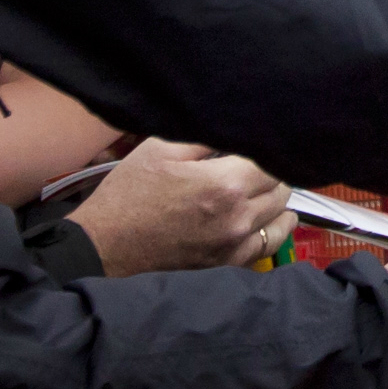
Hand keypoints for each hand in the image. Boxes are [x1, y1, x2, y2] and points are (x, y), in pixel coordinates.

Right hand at [67, 140, 293, 276]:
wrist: (106, 245)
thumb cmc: (130, 192)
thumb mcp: (162, 147)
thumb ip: (208, 135)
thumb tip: (240, 125)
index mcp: (224, 183)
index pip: (272, 160)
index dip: (264, 148)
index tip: (252, 145)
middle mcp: (238, 216)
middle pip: (281, 187)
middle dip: (271, 171)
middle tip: (252, 163)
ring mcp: (235, 244)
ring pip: (281, 214)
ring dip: (274, 198)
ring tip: (258, 187)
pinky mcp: (228, 263)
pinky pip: (270, 245)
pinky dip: (274, 228)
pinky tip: (267, 217)